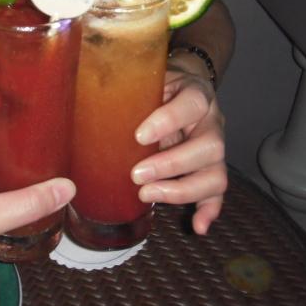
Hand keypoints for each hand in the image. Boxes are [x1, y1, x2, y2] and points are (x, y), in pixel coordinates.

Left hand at [131, 68, 227, 234]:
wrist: (188, 86)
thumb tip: (87, 101)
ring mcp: (216, 148)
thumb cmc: (161, 85)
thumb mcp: (148, 79)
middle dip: (171, 165)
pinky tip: (197, 226)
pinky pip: (217, 192)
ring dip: (183, 191)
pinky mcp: (213, 169)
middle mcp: (212, 122)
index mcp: (196, 95)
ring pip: (216, 174)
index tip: (139, 136)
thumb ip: (130, 89)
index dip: (168, 121)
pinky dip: (209, 211)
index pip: (192, 104)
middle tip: (136, 174)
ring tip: (147, 195)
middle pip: (210, 147)